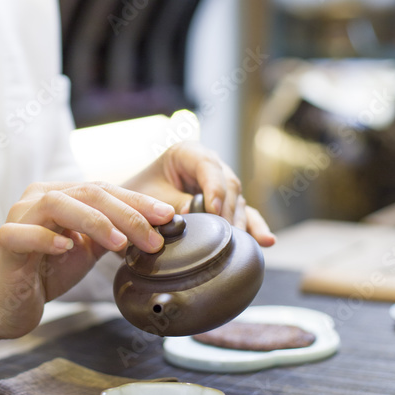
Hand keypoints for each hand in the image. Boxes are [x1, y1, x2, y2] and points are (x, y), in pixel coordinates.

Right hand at [0, 181, 174, 340]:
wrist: (4, 302)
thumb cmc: (44, 271)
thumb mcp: (87, 250)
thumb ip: (113, 234)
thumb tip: (155, 228)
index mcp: (59, 194)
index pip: (104, 190)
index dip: (138, 202)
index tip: (168, 217)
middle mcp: (37, 198)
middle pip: (87, 192)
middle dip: (126, 213)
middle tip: (153, 236)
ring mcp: (19, 218)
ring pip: (57, 204)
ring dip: (94, 221)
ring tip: (120, 243)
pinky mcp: (5, 243)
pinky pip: (23, 234)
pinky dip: (47, 238)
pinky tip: (67, 248)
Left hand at [123, 141, 275, 247]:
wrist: (128, 209)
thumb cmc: (136, 196)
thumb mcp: (150, 197)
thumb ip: (173, 205)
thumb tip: (199, 218)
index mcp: (187, 153)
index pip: (208, 166)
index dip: (214, 188)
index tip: (213, 211)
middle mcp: (207, 165)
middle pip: (228, 184)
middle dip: (228, 210)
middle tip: (226, 234)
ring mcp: (218, 185)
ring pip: (238, 200)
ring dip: (241, 223)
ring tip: (242, 242)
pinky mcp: (223, 204)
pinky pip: (242, 214)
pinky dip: (253, 227)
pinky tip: (266, 241)